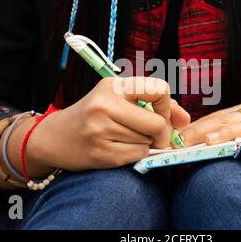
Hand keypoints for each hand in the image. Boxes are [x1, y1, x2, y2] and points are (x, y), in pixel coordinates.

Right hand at [27, 77, 190, 172]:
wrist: (55, 137)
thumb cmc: (94, 115)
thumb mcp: (120, 99)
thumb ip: (156, 104)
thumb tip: (185, 120)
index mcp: (113, 86)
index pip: (159, 89)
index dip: (167, 106)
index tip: (161, 114)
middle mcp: (105, 105)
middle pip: (156, 123)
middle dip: (162, 133)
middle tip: (154, 135)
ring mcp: (100, 130)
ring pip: (147, 142)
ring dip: (146, 144)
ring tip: (126, 138)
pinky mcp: (100, 153)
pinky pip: (136, 156)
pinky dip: (136, 154)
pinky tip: (120, 148)